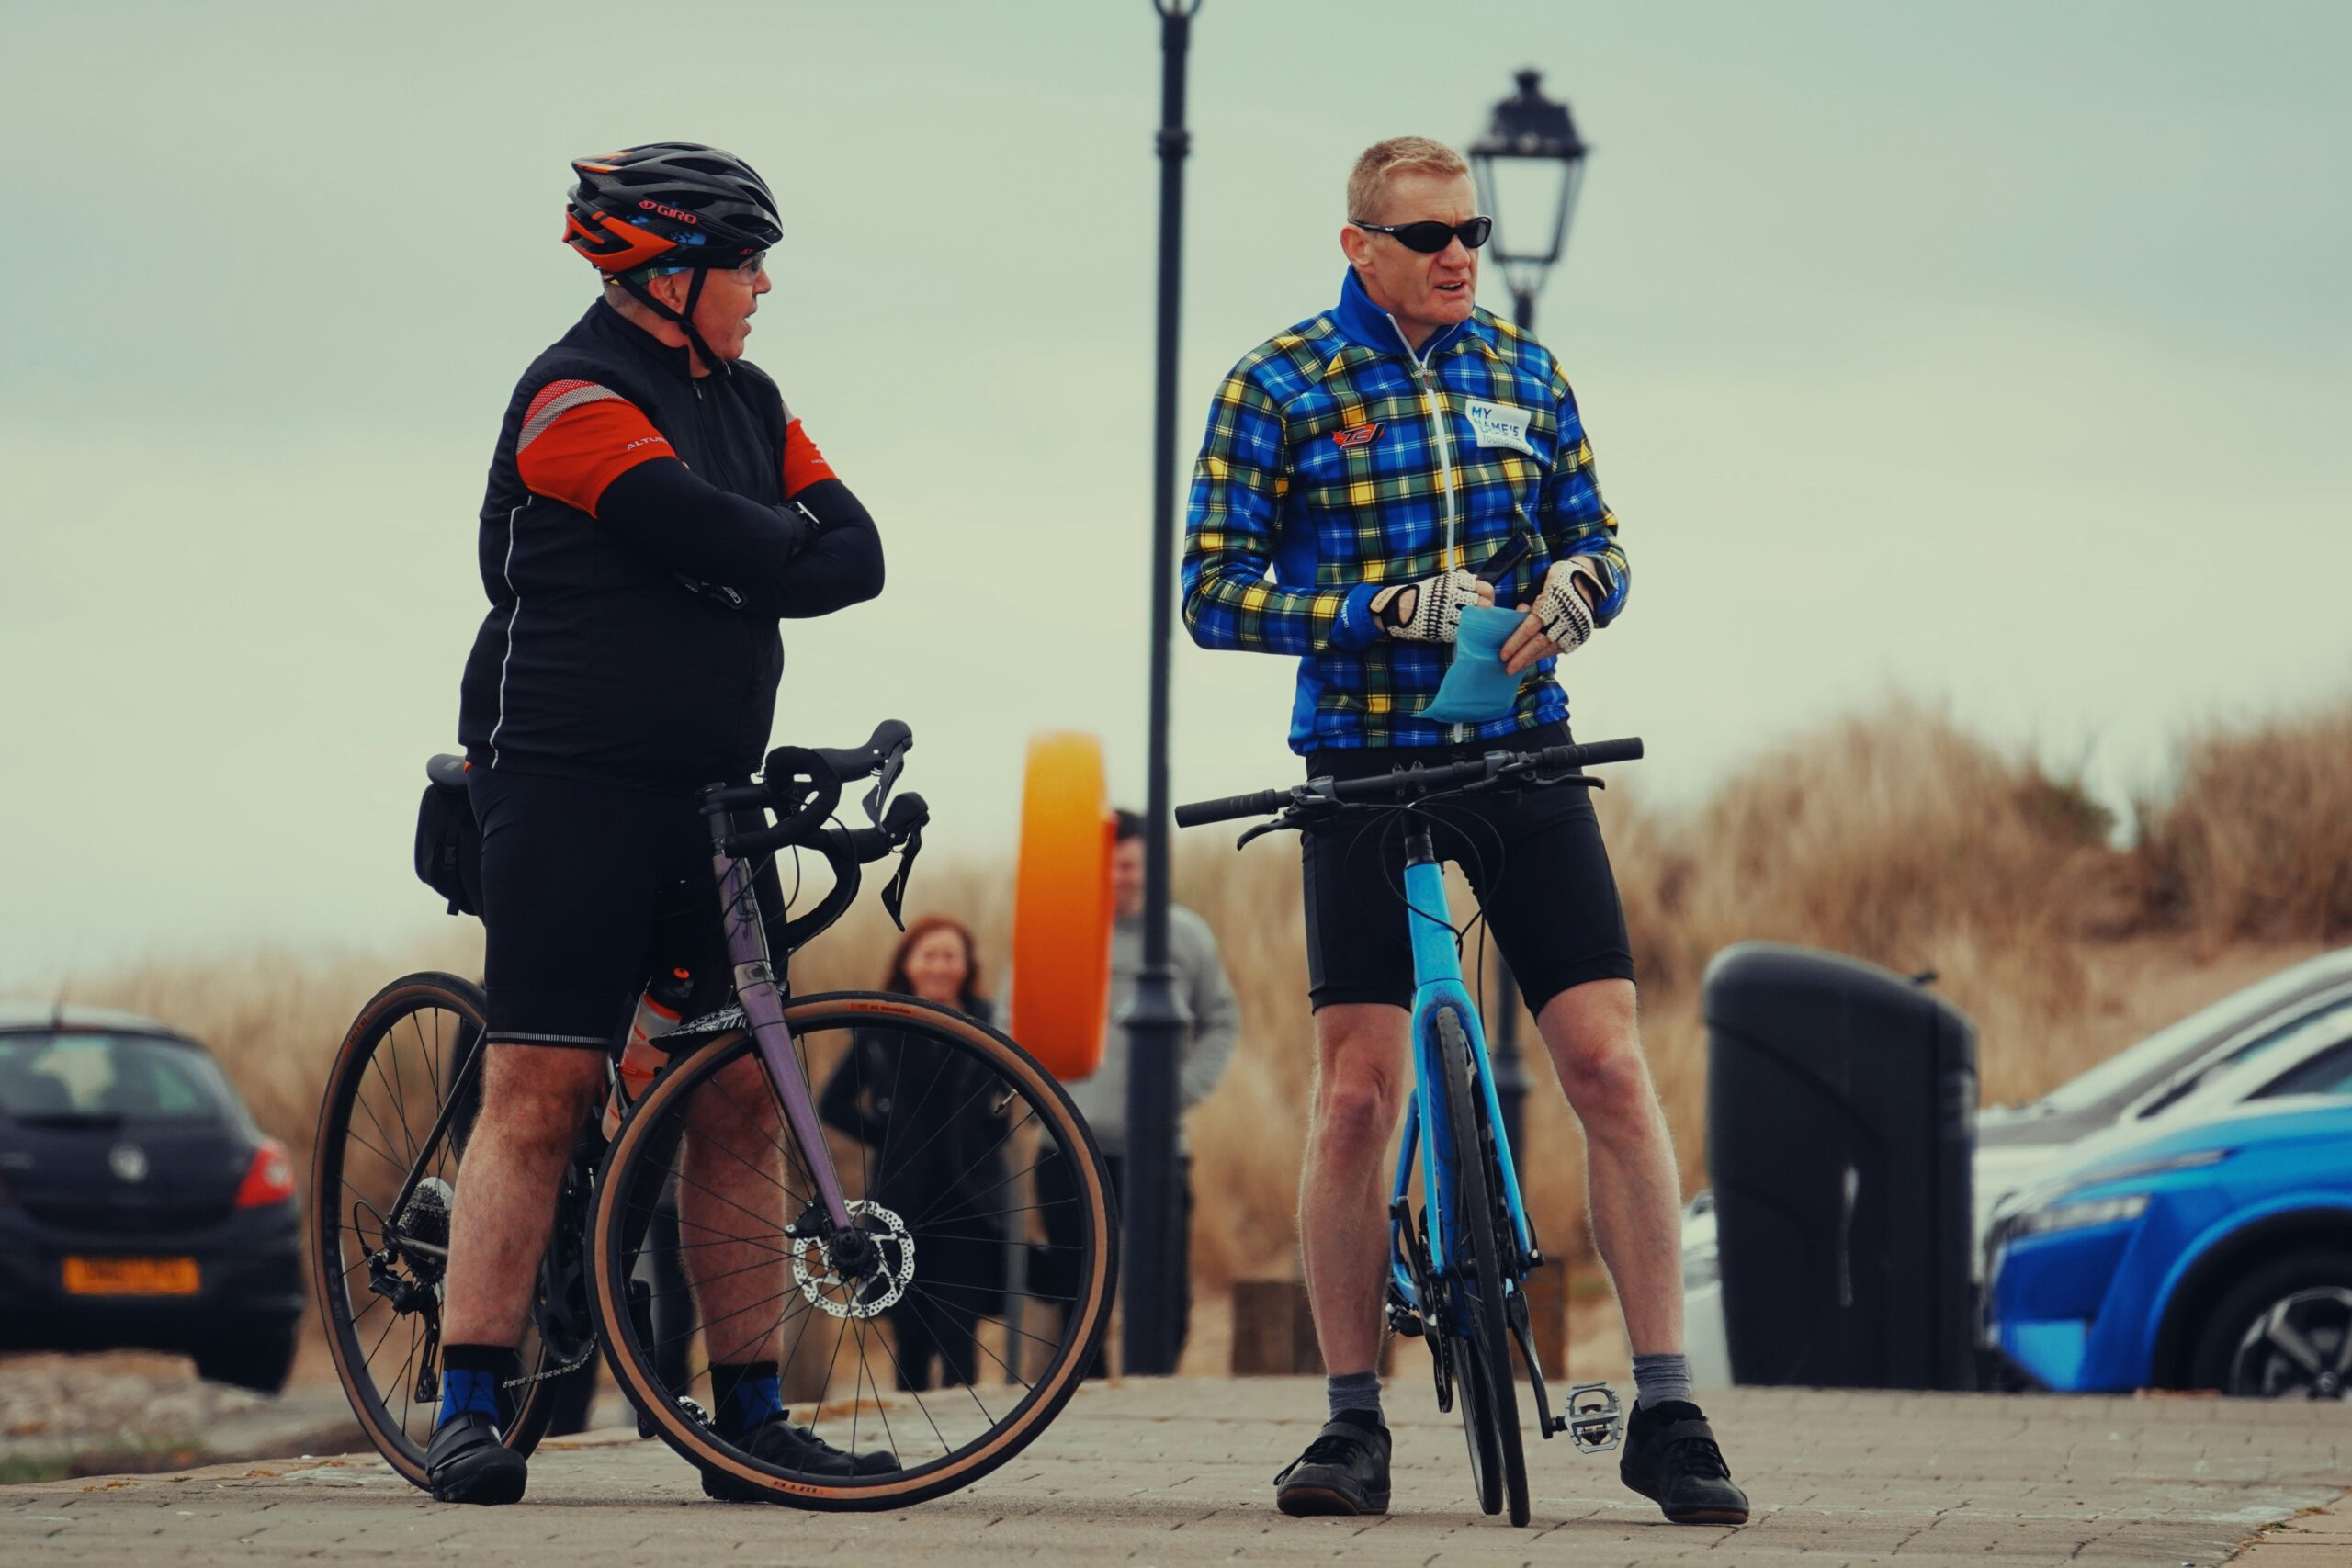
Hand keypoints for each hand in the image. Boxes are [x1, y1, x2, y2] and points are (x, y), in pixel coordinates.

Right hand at [1370, 567, 1492, 642]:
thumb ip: (1459, 578)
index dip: (1489, 595)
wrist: (1401, 607)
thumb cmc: (1424, 594)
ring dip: (1477, 621)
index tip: (1487, 599)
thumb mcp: (1441, 581)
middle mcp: (1454, 595)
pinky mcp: (1443, 629)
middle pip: (1483, 604)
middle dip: (1486, 610)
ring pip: (1474, 618)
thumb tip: (1475, 576)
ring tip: (1476, 622)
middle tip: (1484, 614)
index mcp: (1454, 581)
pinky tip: (1464, 630)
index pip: (1484, 587)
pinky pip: (1461, 631)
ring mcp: (1449, 613)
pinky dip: (1465, 631)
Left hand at [1499, 560, 1600, 673]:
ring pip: (1550, 649)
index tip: (1503, 654)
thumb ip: (1528, 601)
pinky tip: (1533, 660)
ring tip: (1517, 668)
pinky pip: (1560, 649)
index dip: (1516, 642)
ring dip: (1532, 659)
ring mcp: (1574, 629)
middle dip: (1522, 657)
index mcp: (1552, 603)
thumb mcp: (1541, 584)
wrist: (1590, 581)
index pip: (1530, 628)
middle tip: (1508, 669)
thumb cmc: (1559, 580)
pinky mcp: (1580, 635)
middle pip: (1539, 643)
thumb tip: (1515, 618)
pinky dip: (1545, 655)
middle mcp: (1564, 618)